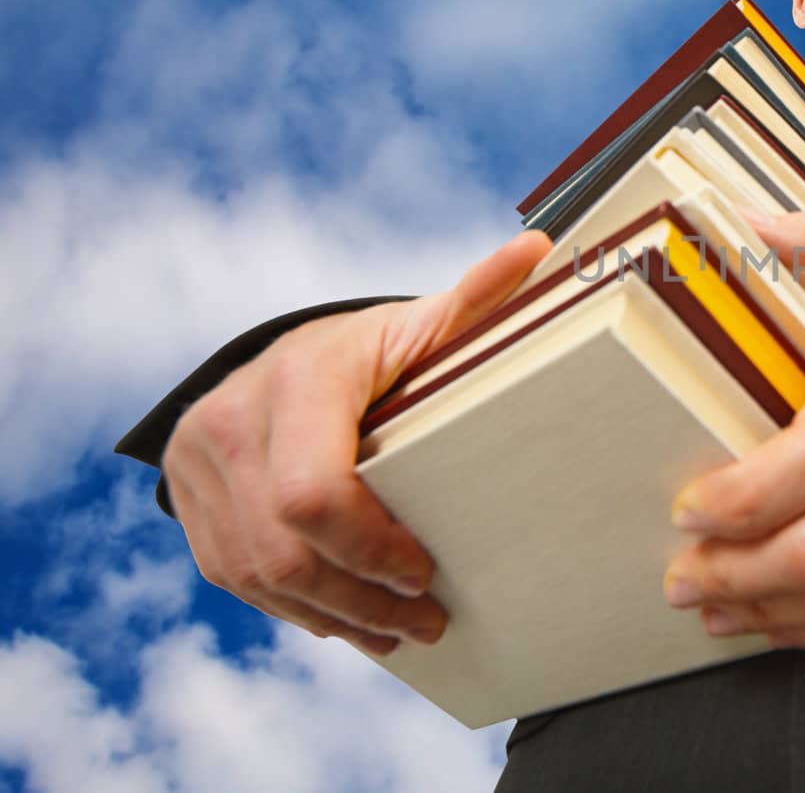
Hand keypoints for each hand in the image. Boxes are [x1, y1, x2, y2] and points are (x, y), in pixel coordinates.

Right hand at [163, 231, 551, 654]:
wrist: (283, 356)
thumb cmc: (371, 349)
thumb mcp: (419, 326)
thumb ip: (476, 300)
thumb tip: (537, 252)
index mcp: (297, 380)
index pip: (315, 493)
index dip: (371, 548)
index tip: (425, 571)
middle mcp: (230, 422)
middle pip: (287, 550)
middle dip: (362, 599)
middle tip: (427, 622)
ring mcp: (197, 467)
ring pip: (259, 575)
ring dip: (333, 616)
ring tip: (398, 632)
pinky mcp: (188, 501)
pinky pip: (237, 576)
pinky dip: (295, 607)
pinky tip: (345, 621)